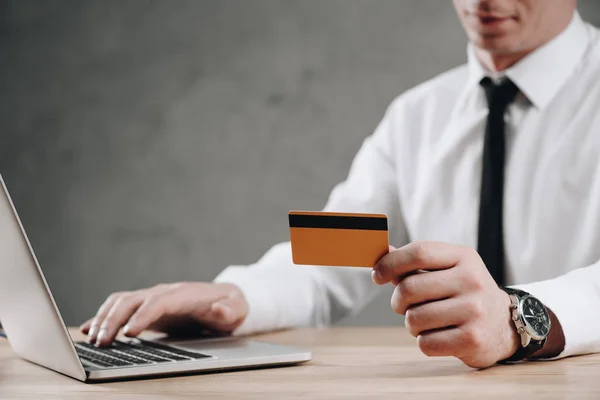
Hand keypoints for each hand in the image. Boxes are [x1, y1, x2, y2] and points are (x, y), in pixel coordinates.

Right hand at [80, 282, 247, 346]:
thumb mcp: (236, 309)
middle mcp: (163, 293)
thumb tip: (222, 309)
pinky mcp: (146, 308)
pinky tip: (88, 329)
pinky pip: (120, 308)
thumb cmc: (230, 306)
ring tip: (92, 339)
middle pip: (132, 301)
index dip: (142, 316)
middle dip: (114, 320)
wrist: (225, 299)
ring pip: (121, 302)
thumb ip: (229, 310)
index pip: (158, 302)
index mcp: (183, 294)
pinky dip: (102, 317)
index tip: (129, 333)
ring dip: (104, 318)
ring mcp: (153, 298)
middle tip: (101, 342)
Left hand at [372, 241, 519, 367]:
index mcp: (463, 257)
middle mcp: (472, 280)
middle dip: (398, 301)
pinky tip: (439, 336)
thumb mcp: (447, 269)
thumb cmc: (464, 293)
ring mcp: (475, 310)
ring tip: (427, 322)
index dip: (390, 263)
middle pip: (409, 287)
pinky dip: (424, 342)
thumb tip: (382, 251)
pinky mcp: (473, 339)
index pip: (419, 252)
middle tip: (404, 306)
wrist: (504, 325)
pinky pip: (425, 343)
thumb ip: (415, 262)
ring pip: (414, 318)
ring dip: (411, 324)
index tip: (377, 275)